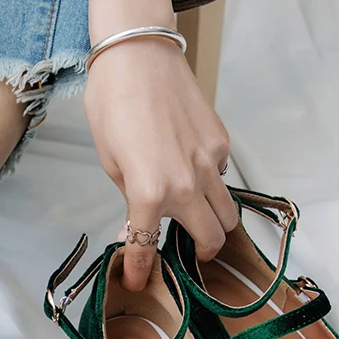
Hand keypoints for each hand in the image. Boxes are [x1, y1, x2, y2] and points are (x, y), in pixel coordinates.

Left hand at [84, 0, 234, 291]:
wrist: (139, 56)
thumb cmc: (112, 105)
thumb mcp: (110, 160)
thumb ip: (129, 196)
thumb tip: (139, 220)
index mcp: (149, 192)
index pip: (147, 246)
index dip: (140, 270)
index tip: (137, 282)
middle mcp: (186, 184)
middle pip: (211, 237)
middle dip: (200, 252)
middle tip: (188, 252)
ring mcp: (210, 163)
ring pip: (228, 212)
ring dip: (216, 224)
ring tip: (199, 219)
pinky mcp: (222, 142)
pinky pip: (224, 176)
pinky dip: (212, 183)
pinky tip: (192, 169)